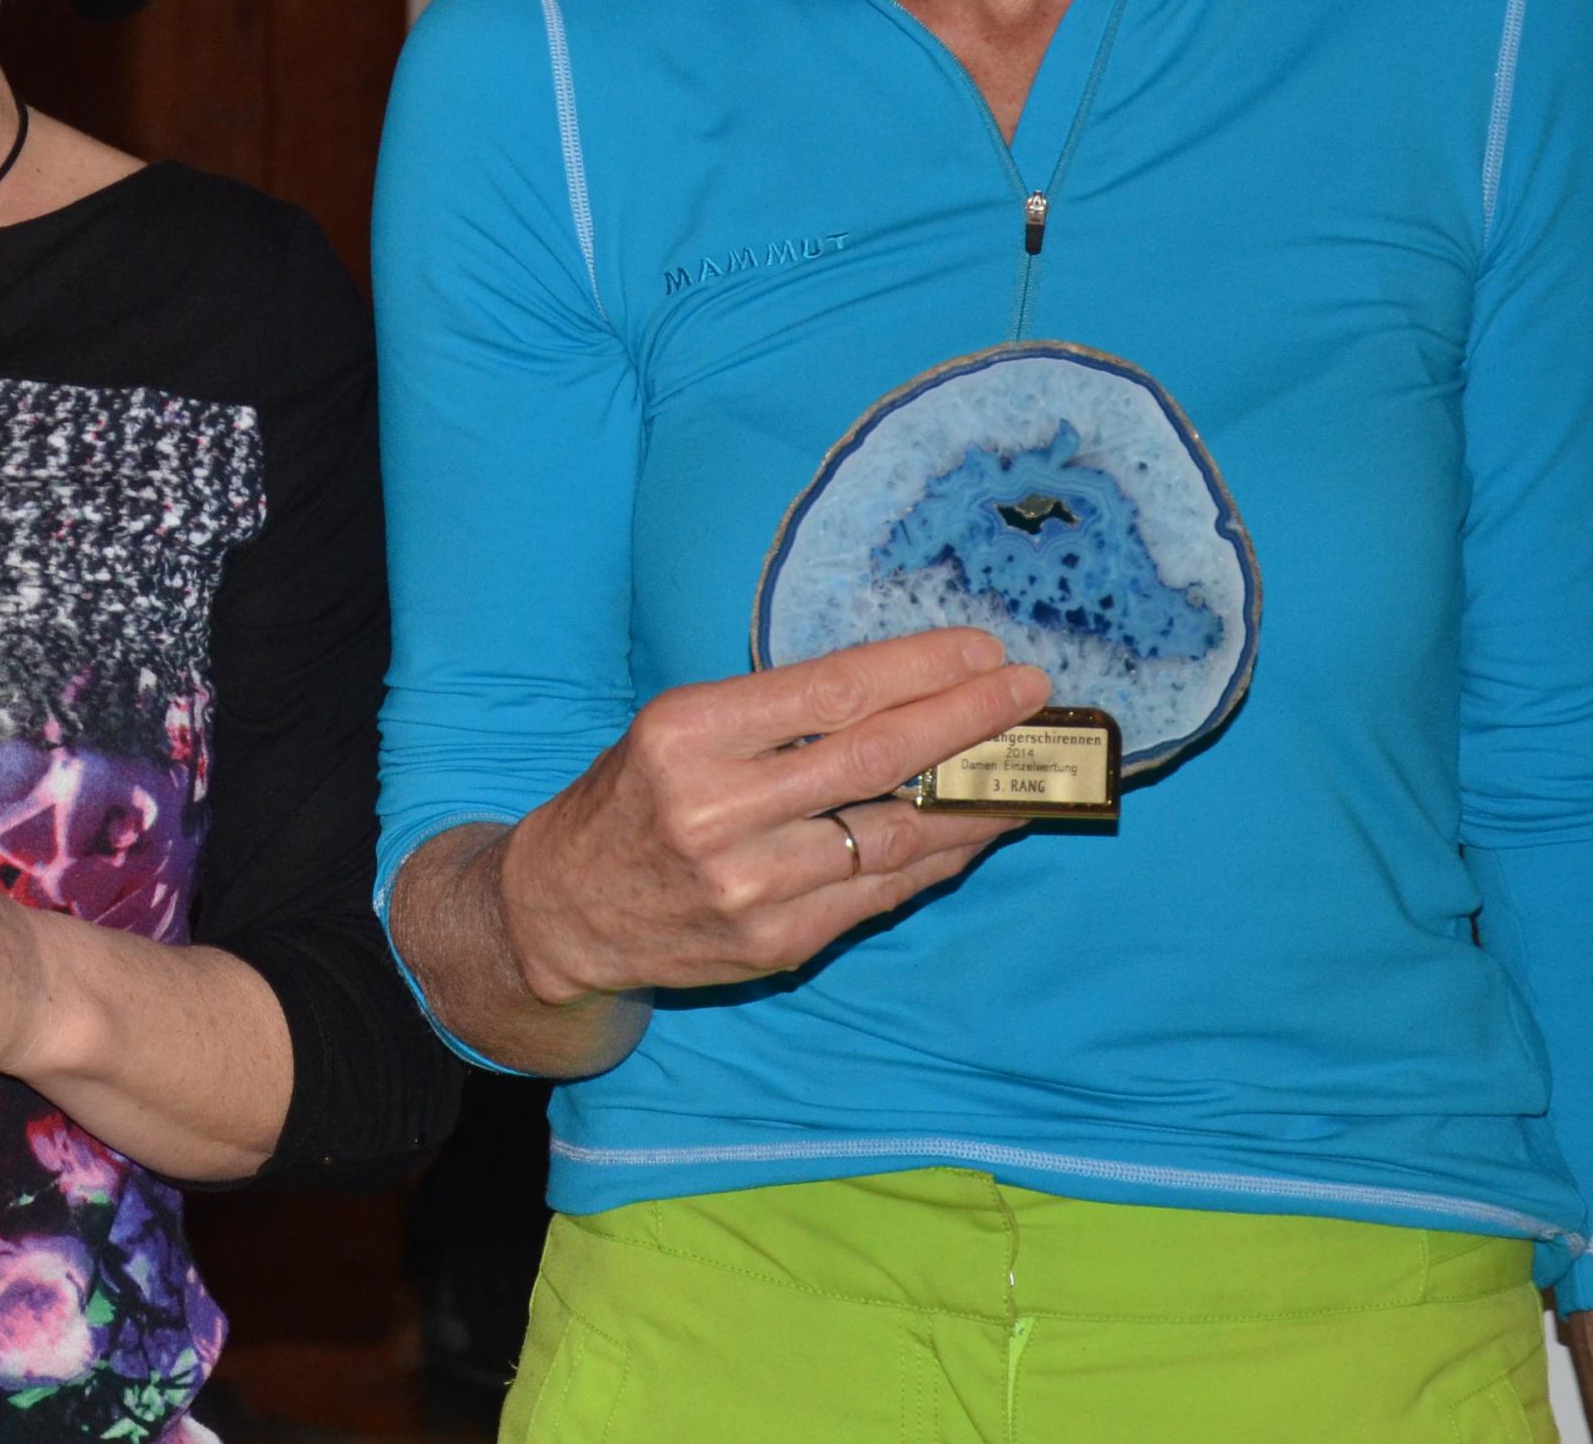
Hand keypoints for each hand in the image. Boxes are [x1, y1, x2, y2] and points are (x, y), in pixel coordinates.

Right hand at [498, 631, 1047, 1002]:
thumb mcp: (677, 728)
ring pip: (896, 835)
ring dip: (975, 798)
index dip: (919, 668)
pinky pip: (884, 893)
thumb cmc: (632, 797)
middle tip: (1030, 690)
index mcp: (687, 734)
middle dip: (968, 720)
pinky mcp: (777, 943)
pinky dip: (939, 856)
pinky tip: (974, 827)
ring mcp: (751, 886)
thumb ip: (777, 716)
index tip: (982, 649)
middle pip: (876, 758)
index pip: (831, 691)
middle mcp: (718, 810)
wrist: (563, 911)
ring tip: (1026, 766)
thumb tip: (907, 692)